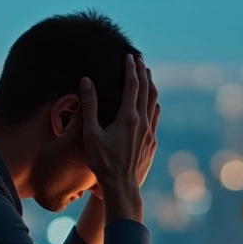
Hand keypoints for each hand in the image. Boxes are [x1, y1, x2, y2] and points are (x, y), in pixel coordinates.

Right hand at [79, 54, 159, 222]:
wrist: (122, 187)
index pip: (132, 85)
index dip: (130, 69)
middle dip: (143, 72)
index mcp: (128, 117)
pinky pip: (155, 117)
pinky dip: (154, 104)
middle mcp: (143, 122)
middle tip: (140, 59)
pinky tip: (153, 103)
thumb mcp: (91, 134)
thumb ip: (90, 106)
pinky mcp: (153, 143)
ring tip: (147, 75)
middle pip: (146, 90)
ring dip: (151, 86)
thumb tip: (86, 81)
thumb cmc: (103, 162)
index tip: (129, 56)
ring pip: (154, 103)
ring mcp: (150, 133)